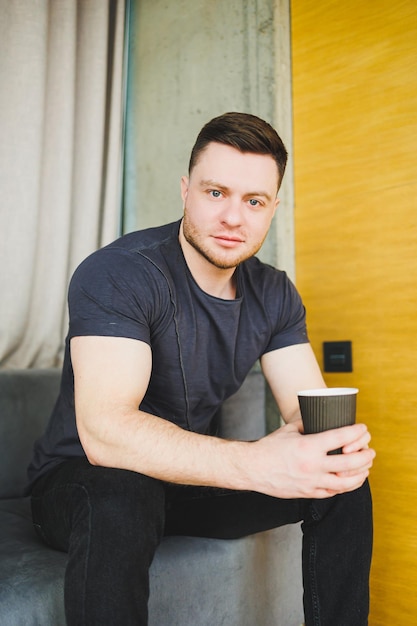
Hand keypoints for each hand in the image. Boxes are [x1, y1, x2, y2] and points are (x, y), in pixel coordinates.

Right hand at [246, 421, 374, 499]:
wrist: (253, 468)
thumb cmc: (269, 447)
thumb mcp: (289, 430)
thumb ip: (307, 425)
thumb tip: (320, 419)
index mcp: (309, 446)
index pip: (341, 437)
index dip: (356, 432)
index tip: (362, 429)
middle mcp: (313, 465)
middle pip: (350, 462)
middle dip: (365, 456)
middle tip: (370, 451)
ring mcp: (312, 482)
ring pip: (346, 482)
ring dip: (360, 475)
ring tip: (365, 468)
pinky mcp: (308, 493)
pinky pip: (333, 492)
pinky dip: (344, 486)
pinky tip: (348, 480)